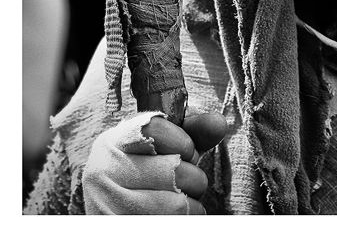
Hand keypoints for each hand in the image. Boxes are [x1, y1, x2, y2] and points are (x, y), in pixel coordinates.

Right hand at [82, 110, 227, 213]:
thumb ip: (193, 131)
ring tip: (178, 198)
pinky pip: (175, 225)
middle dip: (193, 175)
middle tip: (183, 179)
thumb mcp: (166, 146)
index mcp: (113, 142)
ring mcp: (108, 206)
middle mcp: (103, 173)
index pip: (155, 130)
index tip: (184, 150)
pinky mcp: (121, 227)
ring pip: (178, 205)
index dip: (183, 141)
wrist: (120, 209)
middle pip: (175, 170)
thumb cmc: (148, 171)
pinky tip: (171, 216)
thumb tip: (218, 123)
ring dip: (191, 202)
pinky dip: (186, 220)